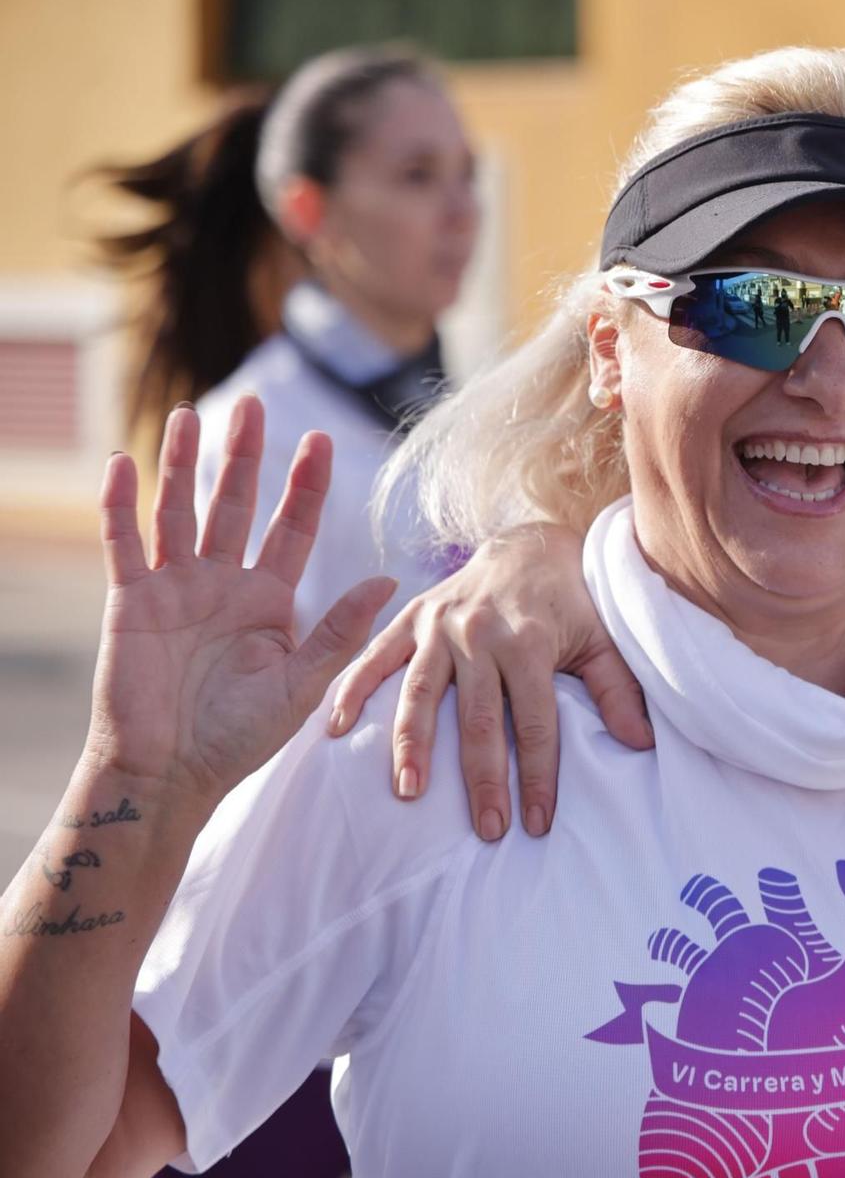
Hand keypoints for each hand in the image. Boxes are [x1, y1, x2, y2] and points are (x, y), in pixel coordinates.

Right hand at [84, 397, 395, 810]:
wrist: (172, 773)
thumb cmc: (240, 739)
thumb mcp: (302, 683)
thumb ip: (340, 630)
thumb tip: (390, 580)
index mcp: (269, 600)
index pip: (293, 528)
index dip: (306, 486)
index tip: (322, 440)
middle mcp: (223, 584)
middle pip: (236, 505)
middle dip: (245, 457)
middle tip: (255, 404)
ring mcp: (175, 588)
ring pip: (179, 511)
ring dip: (181, 465)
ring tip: (190, 416)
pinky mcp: (131, 600)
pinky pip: (123, 541)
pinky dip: (121, 503)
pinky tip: (124, 463)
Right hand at [326, 522, 647, 840]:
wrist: (532, 543)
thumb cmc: (573, 601)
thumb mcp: (605, 640)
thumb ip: (617, 691)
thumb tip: (641, 742)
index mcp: (530, 642)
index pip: (536, 723)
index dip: (537, 776)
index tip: (536, 824)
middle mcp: (480, 633)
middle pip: (479, 720)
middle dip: (482, 780)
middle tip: (486, 829)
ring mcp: (440, 624)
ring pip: (421, 693)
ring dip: (411, 744)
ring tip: (409, 792)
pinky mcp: (413, 616)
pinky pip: (376, 655)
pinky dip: (354, 689)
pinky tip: (336, 729)